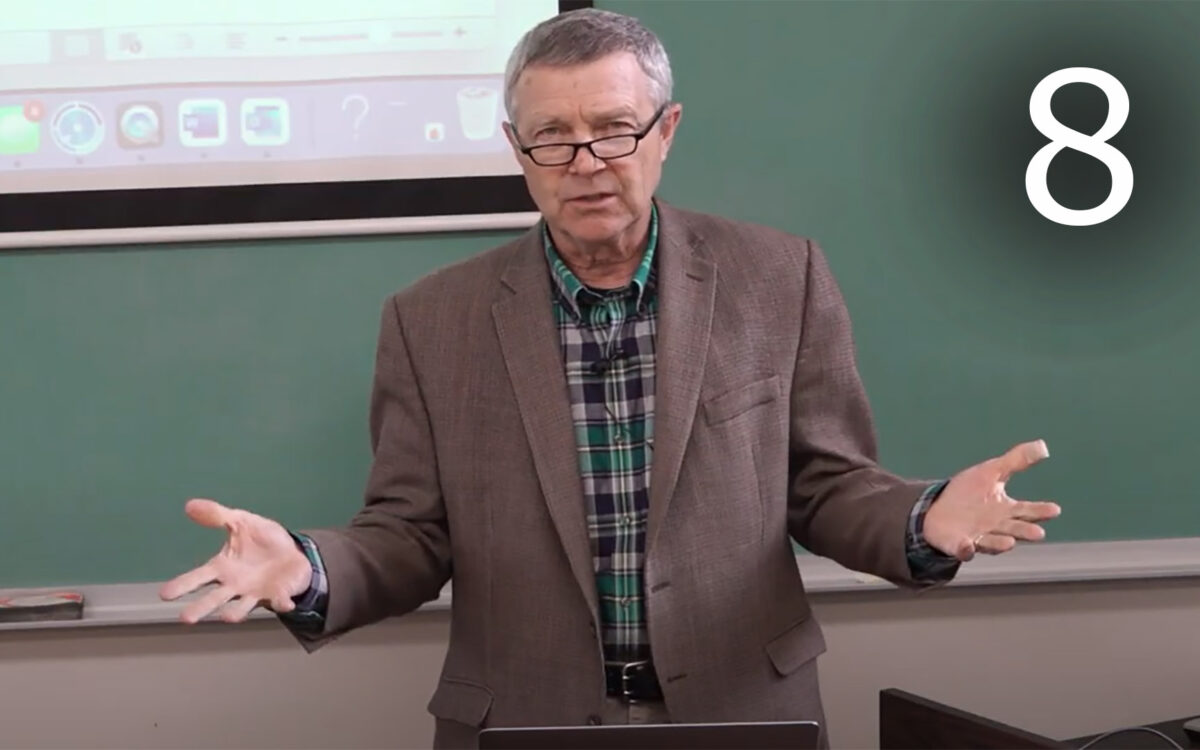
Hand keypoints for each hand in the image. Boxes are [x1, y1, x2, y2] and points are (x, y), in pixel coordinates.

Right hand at [159, 498, 313, 623]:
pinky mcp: (278, 595)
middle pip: (214, 598)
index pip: (198, 576)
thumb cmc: (262, 540)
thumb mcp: (242, 522)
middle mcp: (234, 585)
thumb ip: (218, 516)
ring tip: (226, 617)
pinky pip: (279, 601)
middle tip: (185, 618)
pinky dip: (281, 602)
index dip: (182, 585)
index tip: (164, 594)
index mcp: (223, 567)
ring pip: (241, 607)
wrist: (292, 551)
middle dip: (201, 608)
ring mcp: (255, 593)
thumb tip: (189, 505)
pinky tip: (284, 603)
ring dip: (235, 613)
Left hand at [922, 440, 1060, 561]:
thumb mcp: (992, 472)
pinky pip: (963, 549)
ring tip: (1010, 543)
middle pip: (1014, 529)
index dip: (1041, 511)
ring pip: (992, 543)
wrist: (937, 508)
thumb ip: (1016, 461)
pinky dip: (966, 550)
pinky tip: (968, 546)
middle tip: (1038, 533)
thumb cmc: (969, 492)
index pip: (1027, 510)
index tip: (1055, 509)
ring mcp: (977, 537)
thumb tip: (1043, 446)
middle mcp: (996, 527)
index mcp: (1005, 509)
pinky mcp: (958, 545)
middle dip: (1025, 531)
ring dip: (1000, 544)